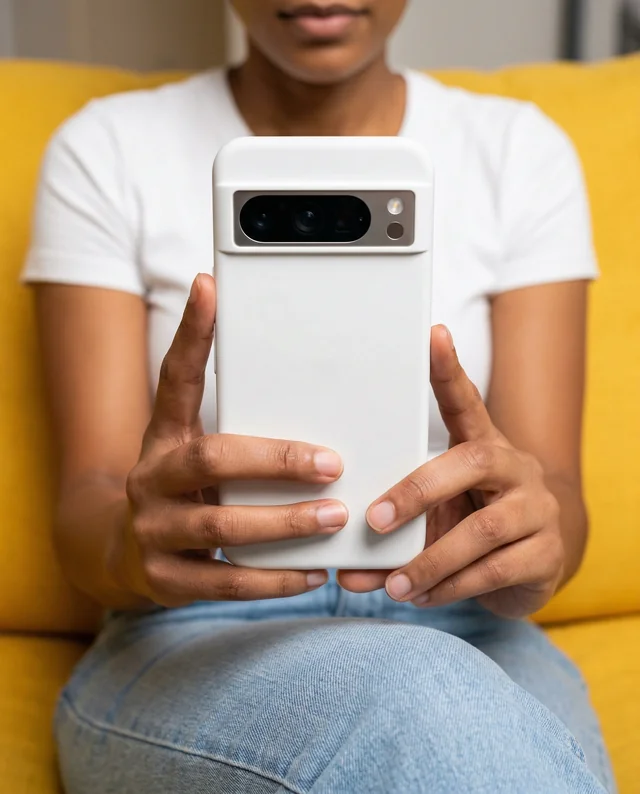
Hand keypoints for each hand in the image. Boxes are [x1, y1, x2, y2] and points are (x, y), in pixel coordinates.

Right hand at [115, 274, 346, 607]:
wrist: (125, 554)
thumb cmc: (183, 490)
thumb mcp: (194, 447)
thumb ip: (240, 425)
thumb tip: (302, 385)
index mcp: (164, 436)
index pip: (175, 378)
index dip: (192, 333)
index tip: (211, 286)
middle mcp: (151, 478)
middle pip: (212, 459)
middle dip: (276, 459)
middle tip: (333, 463)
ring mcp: (153, 530)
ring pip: (220, 526)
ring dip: (283, 523)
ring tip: (334, 518)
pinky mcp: (165, 580)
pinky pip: (225, 581)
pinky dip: (274, 579)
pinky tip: (315, 573)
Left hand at [339, 326, 564, 618]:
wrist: (534, 559)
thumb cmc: (469, 522)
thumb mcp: (438, 512)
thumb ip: (395, 532)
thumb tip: (342, 570)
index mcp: (483, 445)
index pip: (467, 401)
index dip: (448, 369)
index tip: (432, 334)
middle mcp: (514, 467)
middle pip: (471, 461)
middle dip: (416, 492)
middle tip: (373, 521)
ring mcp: (536, 509)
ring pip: (483, 530)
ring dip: (430, 560)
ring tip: (393, 584)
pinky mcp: (547, 553)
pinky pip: (496, 571)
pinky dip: (452, 587)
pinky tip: (422, 597)